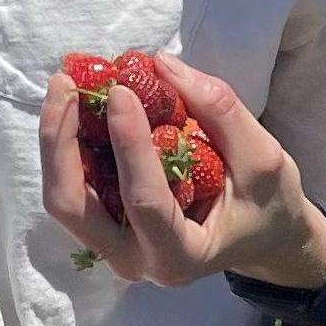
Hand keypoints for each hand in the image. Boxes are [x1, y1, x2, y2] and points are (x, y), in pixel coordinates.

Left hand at [39, 52, 325, 294]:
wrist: (264, 238)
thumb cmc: (269, 205)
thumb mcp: (264, 158)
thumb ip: (219, 110)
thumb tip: (162, 64)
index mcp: (180, 255)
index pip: (144, 201)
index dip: (128, 144)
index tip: (120, 90)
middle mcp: (134, 260)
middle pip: (73, 206)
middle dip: (60, 143)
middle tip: (65, 83)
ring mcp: (112, 247)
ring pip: (63, 198)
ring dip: (56, 140)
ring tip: (63, 84)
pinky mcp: (104, 226)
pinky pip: (73, 188)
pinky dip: (67, 145)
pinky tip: (74, 104)